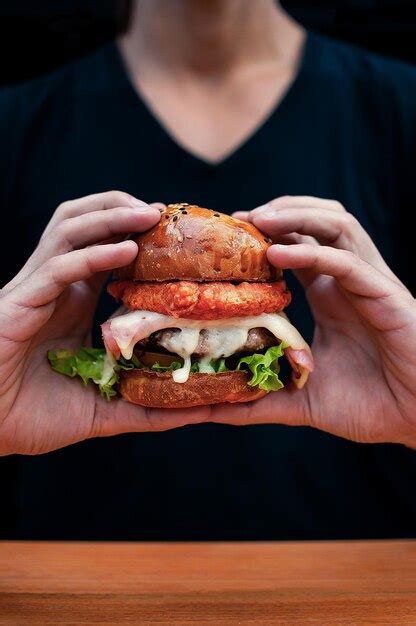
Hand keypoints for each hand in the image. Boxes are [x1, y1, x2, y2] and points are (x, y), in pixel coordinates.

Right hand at [0, 191, 208, 454]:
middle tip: (162, 213)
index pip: (104, 249)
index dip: (135, 234)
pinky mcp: (20, 304)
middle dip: (121, 208)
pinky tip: (126, 250)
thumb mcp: (104, 404)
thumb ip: (148, 401)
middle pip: (83, 223)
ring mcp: (36, 291)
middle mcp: (54, 286)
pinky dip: (92, 254)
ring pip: (69, 230)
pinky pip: (57, 267)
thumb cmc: (36, 415)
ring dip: (110, 216)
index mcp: (71, 300)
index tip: (174, 232)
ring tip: (150, 215)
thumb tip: (203, 410)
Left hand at [212, 196, 415, 447]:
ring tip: (256, 220)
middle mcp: (348, 281)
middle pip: (315, 222)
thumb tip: (210, 410)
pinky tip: (278, 255)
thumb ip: (259, 400)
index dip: (263, 236)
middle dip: (277, 211)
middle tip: (236, 219)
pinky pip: (348, 261)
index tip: (225, 238)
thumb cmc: (370, 405)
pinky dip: (313, 252)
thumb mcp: (301, 399)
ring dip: (295, 216)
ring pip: (335, 224)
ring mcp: (368, 284)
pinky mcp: (386, 296)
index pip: (295, 247)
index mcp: (330, 295)